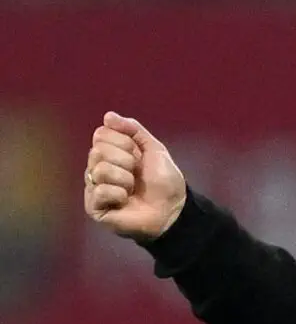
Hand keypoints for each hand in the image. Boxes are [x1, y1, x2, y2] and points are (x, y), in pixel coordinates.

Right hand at [84, 112, 186, 240]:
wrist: (173, 208)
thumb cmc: (164, 180)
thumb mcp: (153, 149)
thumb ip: (133, 130)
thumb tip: (108, 115)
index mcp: (111, 152)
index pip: (101, 134)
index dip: (123, 141)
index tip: (137, 153)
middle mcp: (98, 167)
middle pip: (98, 150)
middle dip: (125, 160)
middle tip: (137, 173)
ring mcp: (94, 187)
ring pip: (99, 169)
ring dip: (124, 178)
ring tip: (133, 189)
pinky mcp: (94, 207)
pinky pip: (99, 191)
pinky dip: (118, 194)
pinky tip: (125, 201)